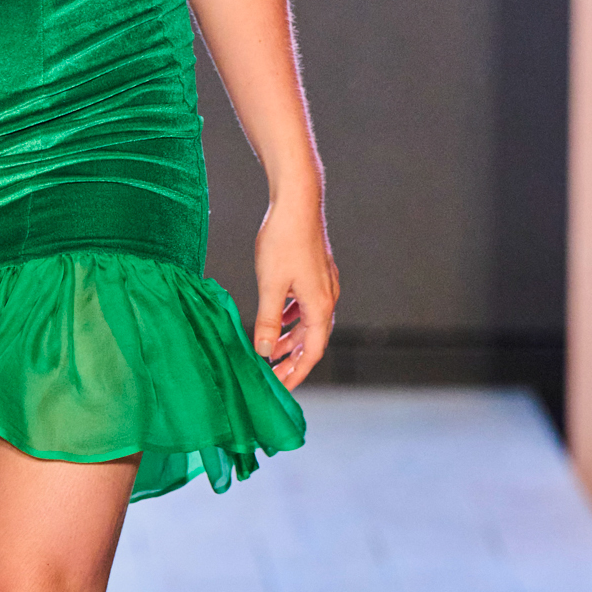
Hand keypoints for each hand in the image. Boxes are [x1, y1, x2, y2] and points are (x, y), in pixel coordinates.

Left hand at [252, 201, 337, 392]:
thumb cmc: (283, 240)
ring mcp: (323, 285)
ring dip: (291, 341)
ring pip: (308, 324)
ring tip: (270, 353)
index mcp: (320, 306)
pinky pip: (305, 307)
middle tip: (272, 378)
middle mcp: (327, 298)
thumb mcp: (270, 285)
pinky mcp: (315, 274)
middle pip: (312, 341)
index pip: (313, 353)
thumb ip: (268, 321)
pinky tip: (276, 322)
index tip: (280, 389)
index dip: (296, 374)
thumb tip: (264, 352)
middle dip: (292, 361)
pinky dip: (291, 320)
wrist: (297, 202)